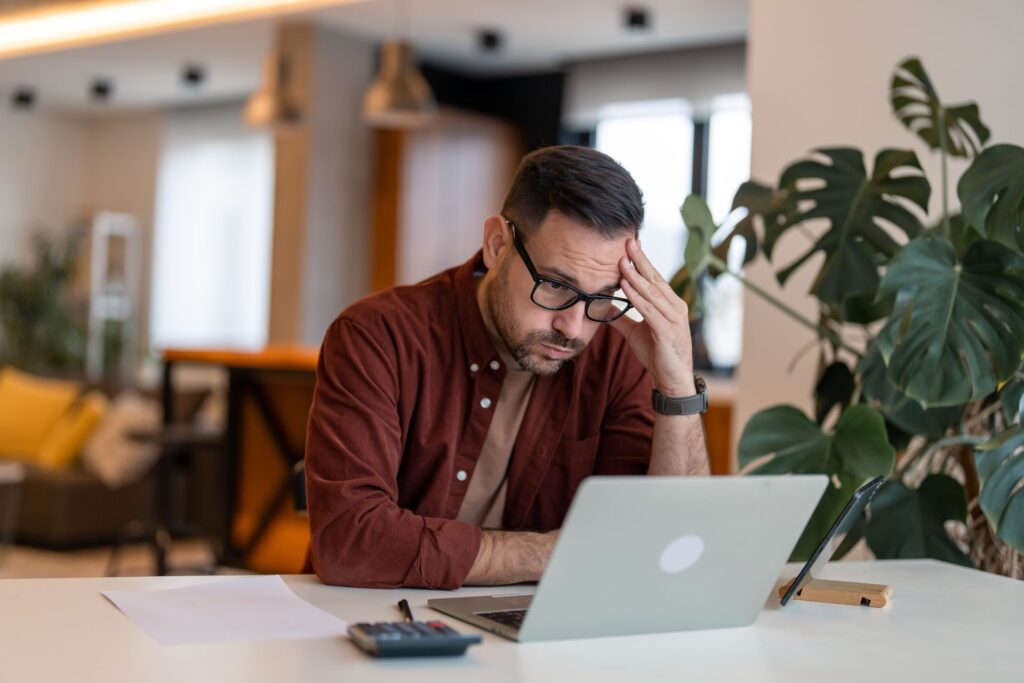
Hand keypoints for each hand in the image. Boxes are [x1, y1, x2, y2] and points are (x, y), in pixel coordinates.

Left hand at [610, 239, 695, 396]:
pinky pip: (649, 310)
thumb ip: (622, 318)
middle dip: (640, 260)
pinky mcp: (667, 331)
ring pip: (651, 292)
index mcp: (670, 304)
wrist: (673, 380)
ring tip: (621, 262)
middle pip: (654, 279)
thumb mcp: (635, 333)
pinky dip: (637, 298)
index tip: (630, 245)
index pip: (654, 278)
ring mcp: (673, 318)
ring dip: (635, 276)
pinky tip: (625, 287)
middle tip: (628, 242)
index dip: (642, 261)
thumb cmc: (658, 355)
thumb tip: (604, 307)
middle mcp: (675, 307)